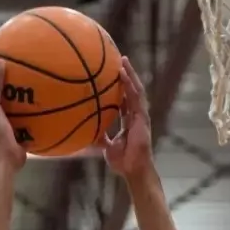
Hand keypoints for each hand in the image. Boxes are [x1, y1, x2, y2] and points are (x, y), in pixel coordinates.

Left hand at [99, 56, 151, 179]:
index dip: (119, 88)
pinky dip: (131, 85)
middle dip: (126, 76)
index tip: (111, 76)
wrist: (133, 169)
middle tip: (118, 61)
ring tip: (123, 60)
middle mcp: (135, 115)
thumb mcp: (106, 146)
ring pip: (136, 90)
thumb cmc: (122, 161)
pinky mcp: (142, 117)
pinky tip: (124, 74)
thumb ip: (100, 137)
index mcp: (128, 121)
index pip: (124, 100)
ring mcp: (140, 115)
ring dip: (130, 75)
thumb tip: (87, 132)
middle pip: (131, 91)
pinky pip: (136, 97)